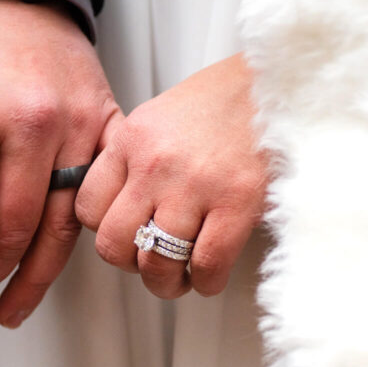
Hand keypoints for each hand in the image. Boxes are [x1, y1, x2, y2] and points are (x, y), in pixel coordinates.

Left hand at [75, 54, 270, 298]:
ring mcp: (194, 185)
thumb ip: (134, 160)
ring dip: (166, 283)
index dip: (105, 231)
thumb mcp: (160, 118)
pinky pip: (206, 265)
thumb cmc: (224, 102)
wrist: (280, 83)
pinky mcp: (236, 203)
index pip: (88, 208)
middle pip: (113, 244)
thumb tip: (122, 210)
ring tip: (180, 278)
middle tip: (150, 264)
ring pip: (156, 263)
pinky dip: (206, 282)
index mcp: (131, 140)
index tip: (125, 236)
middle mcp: (155, 164)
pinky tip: (209, 276)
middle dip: (130, 265)